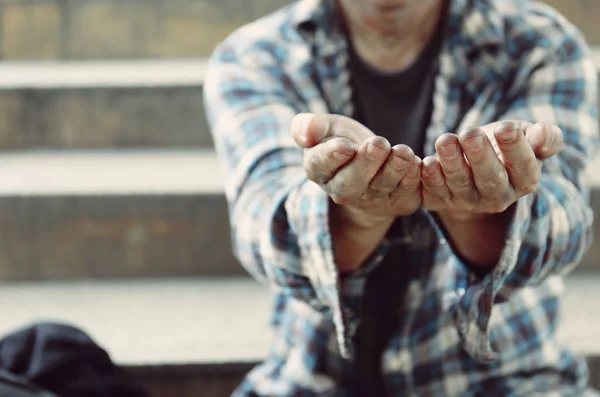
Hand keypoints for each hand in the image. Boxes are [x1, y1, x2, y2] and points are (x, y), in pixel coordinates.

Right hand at [291, 113, 422, 227]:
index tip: (344, 146)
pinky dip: (412, 179)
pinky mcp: (397, 201)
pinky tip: (417, 163)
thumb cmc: (342, 141)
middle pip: (352, 182)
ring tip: (403, 151)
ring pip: (381, 187)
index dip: (331, 156)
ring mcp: (371, 199)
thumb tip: (306, 134)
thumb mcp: (325, 128)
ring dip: (394, 170)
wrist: (368, 164)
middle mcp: (343, 190)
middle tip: (378, 144)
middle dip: (366, 164)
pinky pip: (405, 192)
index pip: (320, 165)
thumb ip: (308, 126)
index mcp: (320, 170)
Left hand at [421, 121, 562, 221]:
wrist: (472, 164)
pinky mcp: (439, 201)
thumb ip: (543, 138)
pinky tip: (424, 161)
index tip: (506, 128)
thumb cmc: (502, 146)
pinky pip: (432, 192)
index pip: (523, 167)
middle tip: (471, 134)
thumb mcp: (526, 138)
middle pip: (490, 179)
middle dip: (480, 156)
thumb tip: (544, 133)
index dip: (515, 148)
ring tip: (445, 140)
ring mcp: (466, 202)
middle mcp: (496, 197)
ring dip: (451, 162)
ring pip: (459, 184)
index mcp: (524, 181)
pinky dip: (427, 177)